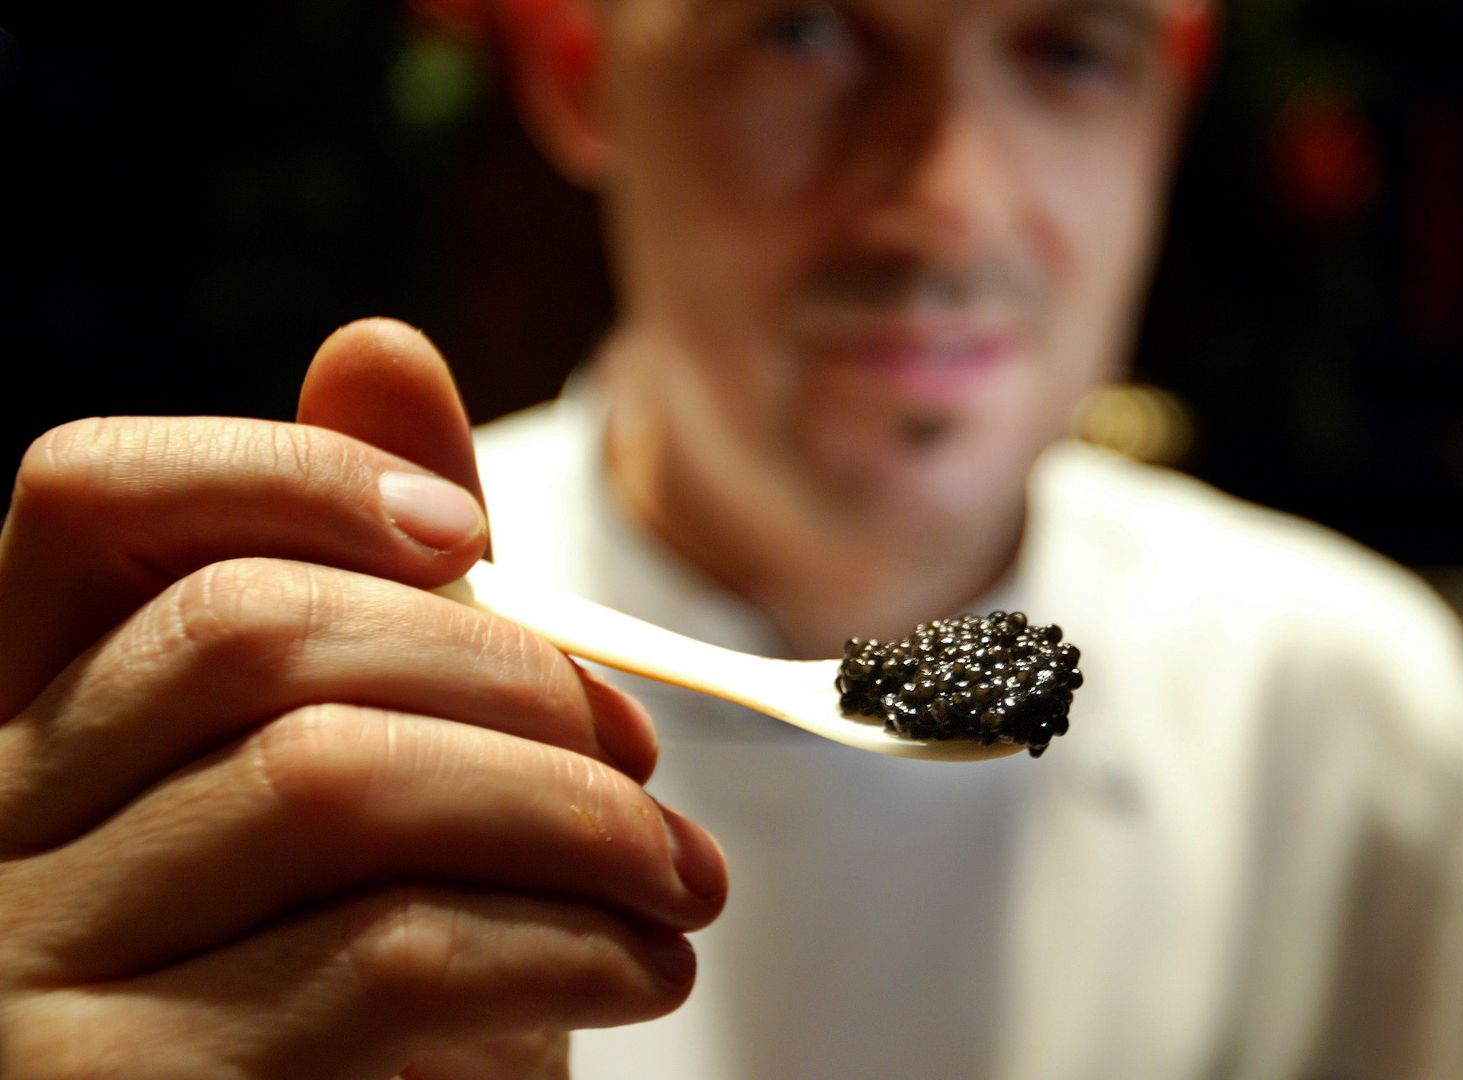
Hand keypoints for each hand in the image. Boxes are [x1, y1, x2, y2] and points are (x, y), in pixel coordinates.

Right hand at [0, 320, 726, 1078]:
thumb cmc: (380, 982)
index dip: (285, 472)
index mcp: (44, 722)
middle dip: (508, 672)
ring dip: (574, 818)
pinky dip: (570, 945)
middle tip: (639, 754)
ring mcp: (38, 981)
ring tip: (678, 880)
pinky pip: (390, 954)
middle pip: (245, 633)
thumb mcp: (392, 782)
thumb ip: (382, 588)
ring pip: (335, 784)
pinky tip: (640, 969)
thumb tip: (379, 349)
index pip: (84, 503)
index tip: (464, 528)